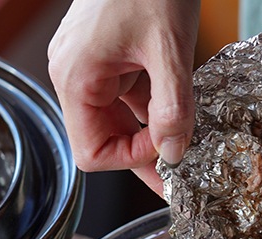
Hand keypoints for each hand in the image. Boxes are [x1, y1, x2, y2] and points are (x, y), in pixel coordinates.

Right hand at [48, 0, 200, 194]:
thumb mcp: (169, 50)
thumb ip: (173, 108)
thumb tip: (174, 154)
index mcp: (77, 78)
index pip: (91, 152)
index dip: (130, 160)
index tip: (168, 148)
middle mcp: (75, 76)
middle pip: (104, 140)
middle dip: (143, 152)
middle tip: (181, 165)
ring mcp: (90, 66)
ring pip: (118, 121)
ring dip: (151, 130)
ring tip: (186, 134)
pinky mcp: (107, 58)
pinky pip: (126, 98)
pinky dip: (152, 107)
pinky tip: (178, 107)